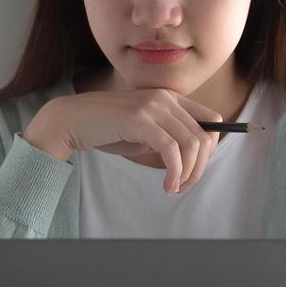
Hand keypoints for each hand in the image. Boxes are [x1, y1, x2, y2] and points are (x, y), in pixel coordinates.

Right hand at [24, 88, 223, 193]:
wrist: (74, 120)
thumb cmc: (108, 130)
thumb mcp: (145, 132)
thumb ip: (168, 138)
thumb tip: (194, 158)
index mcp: (170, 98)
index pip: (212, 120)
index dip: (211, 148)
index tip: (196, 169)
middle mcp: (166, 98)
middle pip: (204, 136)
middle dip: (200, 168)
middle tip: (184, 186)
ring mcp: (153, 107)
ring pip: (191, 144)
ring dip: (188, 173)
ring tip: (174, 188)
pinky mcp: (139, 120)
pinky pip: (171, 150)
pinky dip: (174, 173)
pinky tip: (167, 185)